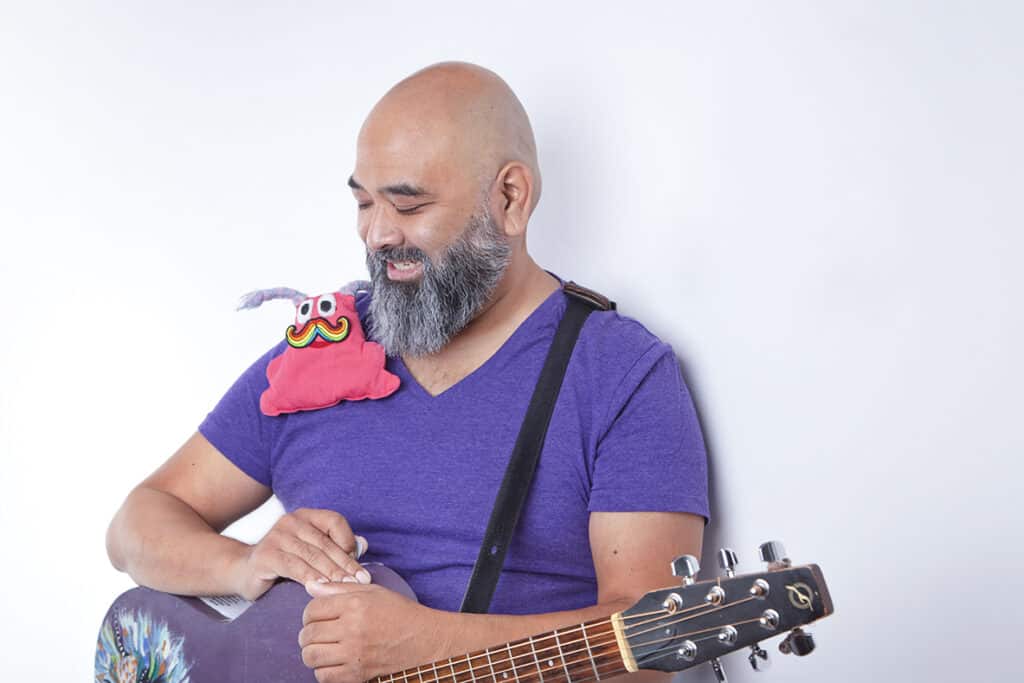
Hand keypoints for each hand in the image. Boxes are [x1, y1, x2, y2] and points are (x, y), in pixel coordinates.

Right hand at [231, 508, 369, 600]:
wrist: (244, 571)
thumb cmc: (284, 562)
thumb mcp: (311, 551)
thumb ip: (336, 547)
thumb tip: (364, 545)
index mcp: (306, 516)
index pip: (335, 522)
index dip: (349, 542)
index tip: (359, 567)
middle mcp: (292, 521)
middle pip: (325, 543)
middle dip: (345, 564)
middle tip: (361, 582)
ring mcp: (277, 536)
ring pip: (312, 555)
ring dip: (332, 573)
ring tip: (346, 587)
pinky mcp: (267, 555)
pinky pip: (294, 567)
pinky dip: (310, 577)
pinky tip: (322, 588)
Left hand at [299, 582, 452, 682]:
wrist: (426, 641)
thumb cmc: (401, 613)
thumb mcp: (374, 592)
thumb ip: (340, 588)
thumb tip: (310, 586)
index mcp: (355, 604)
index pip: (312, 609)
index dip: (310, 613)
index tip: (317, 617)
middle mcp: (352, 628)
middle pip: (308, 634)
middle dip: (308, 634)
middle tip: (317, 634)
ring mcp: (354, 654)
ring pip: (311, 657)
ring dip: (313, 653)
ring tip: (323, 649)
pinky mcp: (358, 674)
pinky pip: (324, 676)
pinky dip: (323, 671)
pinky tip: (333, 663)